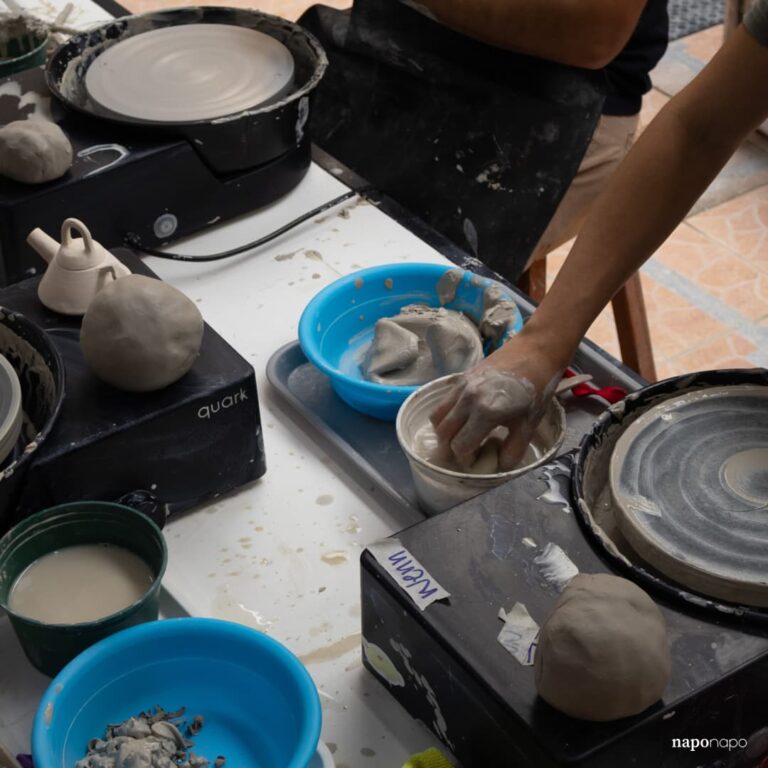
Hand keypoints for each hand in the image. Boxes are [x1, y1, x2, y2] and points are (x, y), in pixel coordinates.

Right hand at [429, 329, 562, 470]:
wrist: (535, 352)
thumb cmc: (536, 389)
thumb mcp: (529, 424)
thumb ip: (513, 450)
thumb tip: (499, 466)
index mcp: (485, 413)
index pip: (460, 446)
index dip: (465, 459)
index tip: (474, 461)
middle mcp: (467, 400)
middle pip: (443, 433)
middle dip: (449, 449)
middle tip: (463, 454)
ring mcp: (461, 387)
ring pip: (437, 417)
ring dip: (443, 432)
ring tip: (458, 437)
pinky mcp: (461, 378)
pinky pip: (443, 402)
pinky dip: (445, 415)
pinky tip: (461, 419)